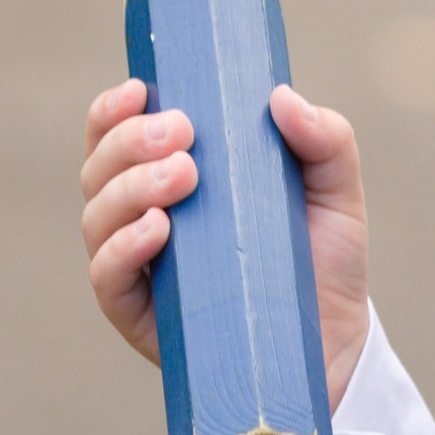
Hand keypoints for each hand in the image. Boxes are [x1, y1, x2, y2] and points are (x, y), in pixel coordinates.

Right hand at [81, 77, 372, 410]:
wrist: (337, 344)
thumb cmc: (324, 261)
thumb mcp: (334, 193)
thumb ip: (324, 140)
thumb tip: (281, 96)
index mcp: (172, 180)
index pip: (118, 138)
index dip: (114, 111)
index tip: (140, 89)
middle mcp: (141, 219)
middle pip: (101, 170)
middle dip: (130, 143)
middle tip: (180, 134)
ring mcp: (138, 269)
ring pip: (97, 218)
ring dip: (130, 188)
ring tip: (182, 176)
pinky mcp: (141, 318)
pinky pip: (108, 278)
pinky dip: (124, 248)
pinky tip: (157, 229)